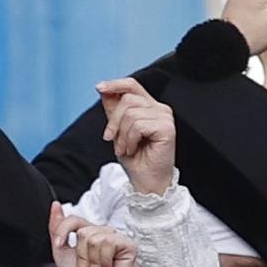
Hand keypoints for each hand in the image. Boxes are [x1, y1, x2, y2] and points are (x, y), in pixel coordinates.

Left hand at [50, 203, 133, 266]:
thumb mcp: (61, 252)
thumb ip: (56, 228)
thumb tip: (55, 206)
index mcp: (88, 232)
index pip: (74, 219)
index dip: (63, 231)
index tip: (58, 244)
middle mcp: (102, 233)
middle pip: (84, 232)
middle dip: (81, 257)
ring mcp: (116, 238)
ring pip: (96, 238)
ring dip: (92, 262)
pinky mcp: (128, 245)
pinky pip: (110, 242)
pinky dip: (104, 261)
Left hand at [96, 77, 176, 196]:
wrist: (146, 182)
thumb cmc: (135, 160)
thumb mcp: (118, 131)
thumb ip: (114, 110)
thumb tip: (104, 89)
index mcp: (150, 107)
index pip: (132, 86)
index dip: (115, 84)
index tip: (99, 88)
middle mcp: (160, 109)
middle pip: (128, 99)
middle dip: (114, 121)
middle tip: (111, 139)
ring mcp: (165, 117)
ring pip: (131, 113)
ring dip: (122, 135)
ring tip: (125, 148)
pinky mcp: (167, 128)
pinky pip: (138, 125)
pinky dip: (129, 140)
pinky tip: (133, 149)